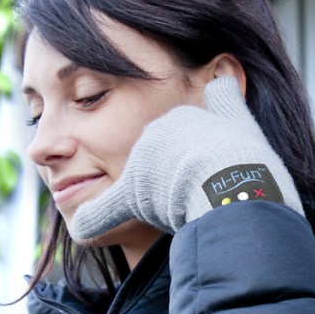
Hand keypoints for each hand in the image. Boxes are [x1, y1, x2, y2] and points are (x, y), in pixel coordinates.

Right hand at [71, 77, 302, 238]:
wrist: (215, 185)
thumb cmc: (170, 193)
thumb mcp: (127, 204)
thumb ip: (100, 214)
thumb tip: (77, 228)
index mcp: (149, 137)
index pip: (149, 155)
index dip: (157, 180)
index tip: (165, 197)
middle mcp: (177, 120)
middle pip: (176, 142)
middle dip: (179, 163)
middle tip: (188, 192)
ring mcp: (208, 118)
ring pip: (201, 126)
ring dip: (204, 147)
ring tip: (212, 177)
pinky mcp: (237, 121)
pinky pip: (227, 98)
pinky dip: (225, 92)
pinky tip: (223, 85)